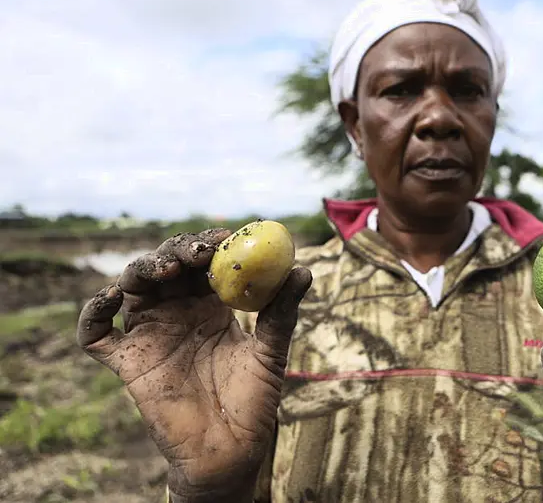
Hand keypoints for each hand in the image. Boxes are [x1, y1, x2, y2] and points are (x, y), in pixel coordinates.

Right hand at [76, 230, 311, 501]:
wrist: (230, 449)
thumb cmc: (254, 401)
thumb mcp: (272, 353)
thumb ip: (282, 313)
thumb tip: (303, 270)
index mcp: (211, 306)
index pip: (202, 263)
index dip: (208, 246)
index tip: (223, 238)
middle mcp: (177, 313)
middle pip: (166, 266)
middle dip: (176, 252)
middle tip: (196, 254)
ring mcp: (150, 334)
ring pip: (132, 287)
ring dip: (142, 269)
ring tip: (167, 270)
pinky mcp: (127, 362)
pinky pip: (96, 333)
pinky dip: (93, 311)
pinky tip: (112, 297)